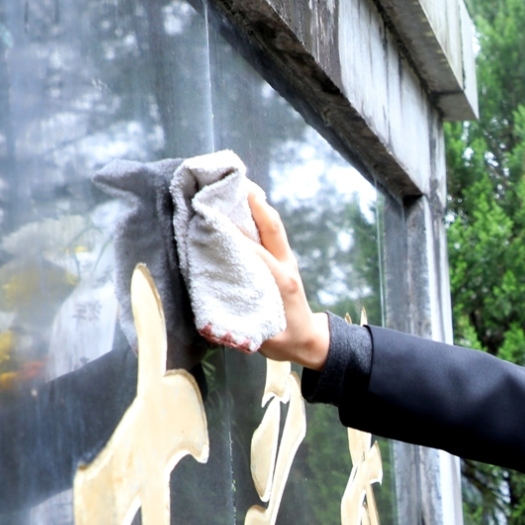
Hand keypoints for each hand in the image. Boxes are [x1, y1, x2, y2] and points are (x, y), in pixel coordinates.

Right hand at [213, 185, 329, 368]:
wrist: (311, 339)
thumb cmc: (285, 340)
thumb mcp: (266, 339)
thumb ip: (245, 326)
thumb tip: (216, 319)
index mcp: (282, 283)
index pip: (256, 253)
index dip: (235, 236)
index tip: (213, 220)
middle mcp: (286, 265)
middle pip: (271, 226)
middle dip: (253, 204)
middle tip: (232, 184)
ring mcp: (287, 259)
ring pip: (273, 224)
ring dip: (257, 203)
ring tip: (238, 184)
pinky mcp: (284, 258)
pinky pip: (272, 230)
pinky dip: (260, 213)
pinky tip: (246, 201)